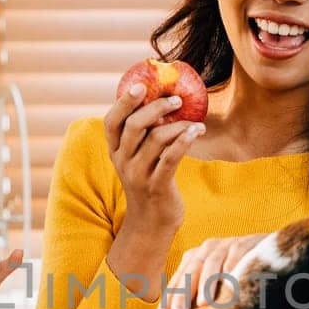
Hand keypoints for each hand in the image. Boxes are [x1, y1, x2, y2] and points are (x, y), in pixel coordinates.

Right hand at [104, 82, 204, 238]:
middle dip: (157, 107)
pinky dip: (185, 140)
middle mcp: (123, 162)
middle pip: (135, 125)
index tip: (141, 86)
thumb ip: (142, 136)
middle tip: (177, 100)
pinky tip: (197, 131)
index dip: (124, 102)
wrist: (151, 223)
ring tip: (195, 123)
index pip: (111, 122)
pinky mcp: (157, 185)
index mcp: (115, 152)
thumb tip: (162, 101)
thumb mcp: (138, 159)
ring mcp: (139, 175)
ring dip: (179, 124)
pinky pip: (172, 156)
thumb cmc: (149, 183)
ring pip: (157, 138)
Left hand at [156, 232, 269, 308]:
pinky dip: (232, 267)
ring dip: (206, 284)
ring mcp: (224, 246)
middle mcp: (204, 251)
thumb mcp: (214, 287)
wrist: (268, 252)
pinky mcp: (243, 243)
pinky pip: (236, 256)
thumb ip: (197, 303)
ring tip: (203, 305)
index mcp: (192, 262)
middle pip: (187, 276)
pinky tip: (231, 282)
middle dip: (181, 300)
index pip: (174, 287)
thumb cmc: (237, 277)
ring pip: (210, 265)